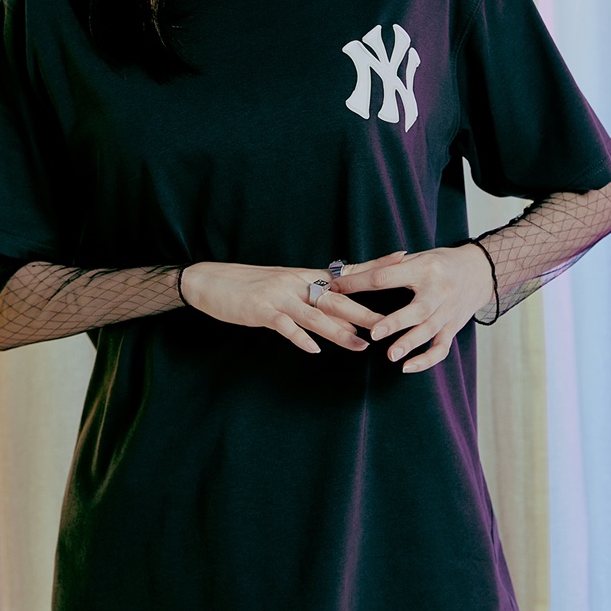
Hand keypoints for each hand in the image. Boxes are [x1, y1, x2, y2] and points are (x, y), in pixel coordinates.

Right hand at [179, 254, 403, 354]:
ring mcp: (279, 296)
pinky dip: (300, 339)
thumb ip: (310, 295)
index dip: (373, 267)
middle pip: (337, 299)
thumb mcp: (283, 284)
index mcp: (304, 276)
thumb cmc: (249, 285)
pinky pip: (285, 326)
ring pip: (316, 316)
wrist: (209, 280)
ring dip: (339, 332)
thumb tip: (339, 309)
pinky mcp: (262, 311)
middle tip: (391, 323)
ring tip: (361, 346)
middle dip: (364, 312)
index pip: (346, 272)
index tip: (401, 260)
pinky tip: (313, 350)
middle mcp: (296, 283)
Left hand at [328, 246, 493, 372]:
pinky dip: (426, 360)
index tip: (336, 288)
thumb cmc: (440, 263)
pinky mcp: (454, 327)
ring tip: (391, 356)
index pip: (386, 276)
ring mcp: (448, 311)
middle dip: (395, 322)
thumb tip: (347, 273)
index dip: (359, 282)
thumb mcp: (417, 257)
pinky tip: (407, 368)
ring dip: (410, 344)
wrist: (480, 271)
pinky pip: (441, 348)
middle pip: (417, 309)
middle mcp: (439, 290)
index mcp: (424, 268)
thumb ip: (386, 266)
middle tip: (374, 333)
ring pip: (430, 330)